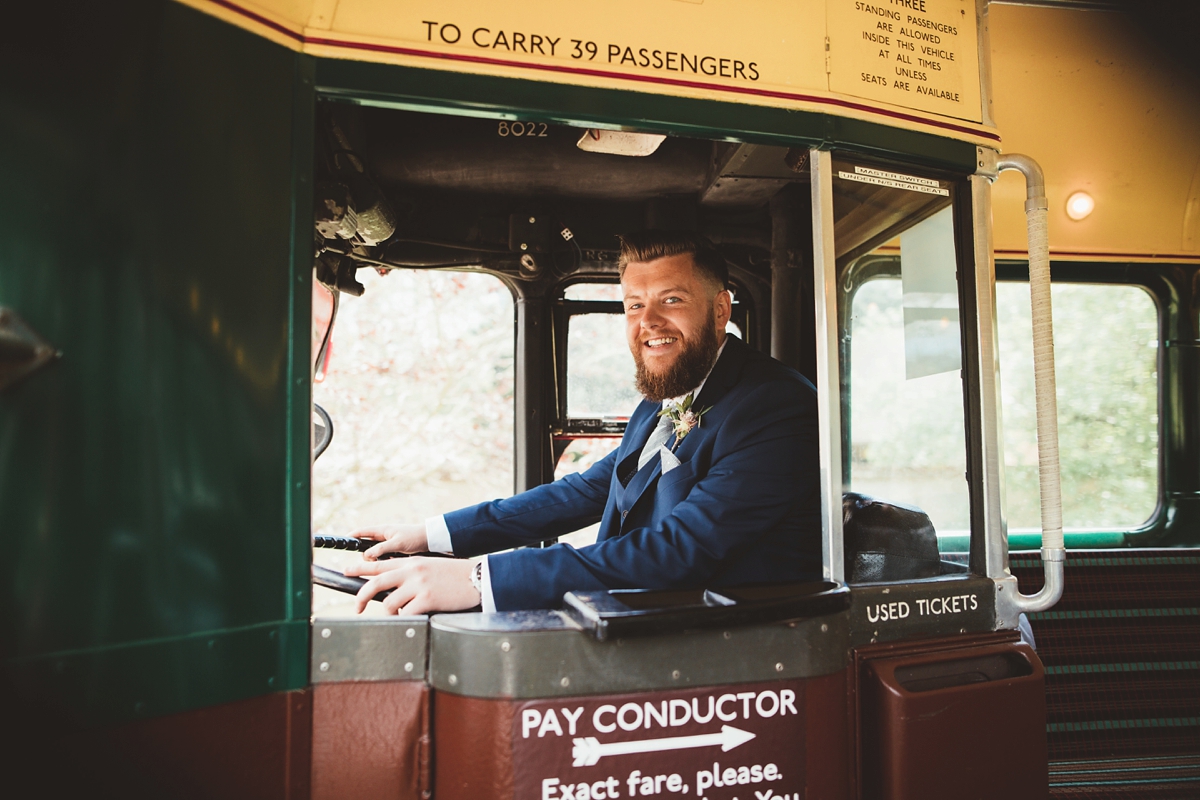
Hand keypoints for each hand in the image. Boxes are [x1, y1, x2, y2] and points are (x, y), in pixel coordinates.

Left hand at [344, 557, 480, 614]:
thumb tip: (393, 588)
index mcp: (411, 562)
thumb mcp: (430, 567)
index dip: (359, 568)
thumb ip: (411, 574)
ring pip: (389, 603)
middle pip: (375, 583)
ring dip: (390, 613)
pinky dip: (405, 619)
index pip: (379, 564)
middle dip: (361, 596)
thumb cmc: (455, 575)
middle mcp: (412, 571)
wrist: (478, 577)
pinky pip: (406, 614)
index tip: (346, 571)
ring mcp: (418, 585)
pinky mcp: (427, 599)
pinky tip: (412, 618)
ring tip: (398, 615)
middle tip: (357, 607)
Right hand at [349, 524, 429, 559]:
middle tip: (375, 560)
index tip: (343, 542)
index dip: (351, 536)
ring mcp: (388, 544)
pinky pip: (385, 559)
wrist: (432, 540)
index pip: (362, 531)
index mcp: (382, 530)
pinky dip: (387, 562)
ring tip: (391, 560)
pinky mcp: (394, 551)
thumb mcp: (397, 543)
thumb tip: (366, 556)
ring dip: (379, 560)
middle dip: (368, 555)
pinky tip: (396, 564)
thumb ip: (381, 549)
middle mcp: (383, 537)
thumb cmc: (415, 537)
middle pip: (366, 547)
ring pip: (376, 555)